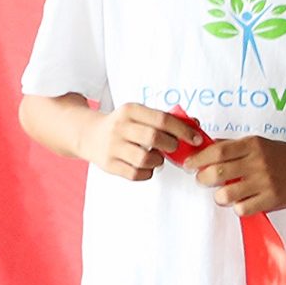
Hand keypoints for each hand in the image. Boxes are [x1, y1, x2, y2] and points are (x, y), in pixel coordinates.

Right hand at [82, 104, 200, 181]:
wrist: (89, 134)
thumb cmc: (124, 125)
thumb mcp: (140, 115)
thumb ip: (166, 119)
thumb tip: (195, 125)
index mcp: (130, 110)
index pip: (162, 119)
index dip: (183, 130)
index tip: (196, 139)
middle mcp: (120, 127)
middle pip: (154, 137)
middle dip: (171, 145)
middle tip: (173, 147)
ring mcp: (112, 146)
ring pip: (144, 159)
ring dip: (158, 161)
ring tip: (157, 157)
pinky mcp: (108, 164)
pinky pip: (135, 174)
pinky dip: (147, 173)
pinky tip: (147, 167)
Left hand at [183, 134, 285, 214]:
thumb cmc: (282, 155)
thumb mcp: (258, 143)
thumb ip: (232, 145)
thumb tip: (203, 147)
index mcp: (252, 145)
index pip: (217, 151)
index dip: (198, 159)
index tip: (188, 164)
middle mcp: (258, 162)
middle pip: (217, 173)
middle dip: (203, 178)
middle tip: (203, 180)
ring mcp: (265, 182)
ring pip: (226, 194)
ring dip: (219, 196)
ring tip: (224, 193)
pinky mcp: (272, 200)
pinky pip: (242, 209)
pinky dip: (238, 207)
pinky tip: (243, 201)